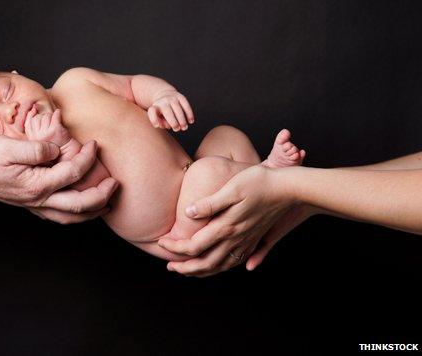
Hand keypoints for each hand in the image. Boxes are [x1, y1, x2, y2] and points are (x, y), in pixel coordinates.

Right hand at [0, 134, 118, 223]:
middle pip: (79, 205)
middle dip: (101, 195)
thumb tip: (56, 150)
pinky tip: (80, 207)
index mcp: (36, 184)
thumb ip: (37, 149)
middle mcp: (38, 200)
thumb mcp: (9, 146)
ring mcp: (34, 205)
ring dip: (91, 212)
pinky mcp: (30, 203)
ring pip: (69, 217)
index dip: (88, 158)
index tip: (94, 145)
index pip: (73, 173)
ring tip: (106, 203)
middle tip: (115, 183)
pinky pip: (58, 216)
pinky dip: (75, 214)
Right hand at [24, 107, 70, 146]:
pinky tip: (58, 113)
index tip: (34, 110)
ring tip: (56, 123)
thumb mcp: (40, 136)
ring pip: (45, 116)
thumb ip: (34, 124)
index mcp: (32, 140)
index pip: (28, 123)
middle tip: (50, 123)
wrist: (68, 151)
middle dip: (43, 117)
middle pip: (37, 118)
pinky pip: (55, 116)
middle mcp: (37, 138)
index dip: (31, 115)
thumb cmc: (54, 143)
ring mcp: (46, 134)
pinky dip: (57, 113)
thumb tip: (34, 107)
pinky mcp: (55, 131)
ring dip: (51, 116)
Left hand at [147, 89, 193, 131]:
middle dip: (173, 121)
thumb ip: (161, 123)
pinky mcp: (180, 97)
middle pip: (167, 111)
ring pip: (177, 108)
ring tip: (184, 128)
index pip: (152, 112)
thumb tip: (167, 125)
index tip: (157, 125)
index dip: (154, 119)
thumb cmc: (161, 112)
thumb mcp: (158, 117)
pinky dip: (189, 113)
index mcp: (155, 107)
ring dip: (182, 119)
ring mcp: (172, 98)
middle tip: (176, 129)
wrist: (164, 94)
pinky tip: (191, 121)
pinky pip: (185, 105)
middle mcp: (163, 101)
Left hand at [158, 166, 308, 276]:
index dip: (175, 248)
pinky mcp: (256, 239)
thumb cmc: (260, 182)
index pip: (194, 246)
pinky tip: (221, 267)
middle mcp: (236, 239)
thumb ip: (210, 203)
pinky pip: (237, 261)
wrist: (291, 188)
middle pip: (206, 263)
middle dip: (185, 268)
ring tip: (189, 271)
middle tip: (169, 267)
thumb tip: (188, 213)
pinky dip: (223, 267)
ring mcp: (247, 241)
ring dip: (203, 271)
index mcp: (226, 226)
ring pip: (221, 266)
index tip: (162, 242)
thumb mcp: (232, 188)